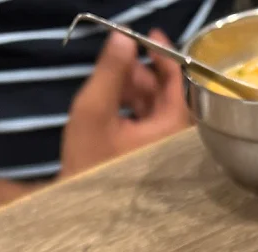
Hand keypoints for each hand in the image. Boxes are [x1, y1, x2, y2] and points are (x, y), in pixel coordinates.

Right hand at [60, 30, 190, 176]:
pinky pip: (150, 126)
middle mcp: (173, 144)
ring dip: (136, 91)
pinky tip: (114, 104)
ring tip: (110, 83)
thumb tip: (123, 38)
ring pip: (157, 111)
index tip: (149, 38)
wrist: (78, 207)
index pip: (179, 86)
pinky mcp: (151, 161)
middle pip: (168, 97)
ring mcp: (163, 154)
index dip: (166, 58)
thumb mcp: (94, 110)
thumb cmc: (88, 163)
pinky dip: (135, 110)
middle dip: (145, 74)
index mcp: (170, 133)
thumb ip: (110, 72)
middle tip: (120, 60)